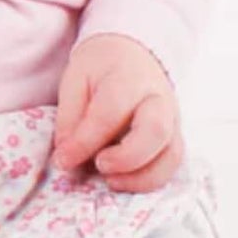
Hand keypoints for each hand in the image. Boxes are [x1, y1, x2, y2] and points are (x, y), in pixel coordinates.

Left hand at [51, 34, 183, 192]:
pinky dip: (150, 181)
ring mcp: (172, 120)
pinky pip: (172, 165)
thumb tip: (66, 158)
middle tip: (99, 166)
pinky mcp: (175, 138)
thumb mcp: (75, 81)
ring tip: (110, 181)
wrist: (133, 56)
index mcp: (129, 78)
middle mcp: (158, 99)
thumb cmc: (100, 71)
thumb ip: (69, 119)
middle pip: (154, 131)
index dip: (85, 141)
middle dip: (126, 158)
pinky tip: (124, 181)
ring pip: (170, 155)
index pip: (109, 112)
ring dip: (141, 177)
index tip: (63, 160)